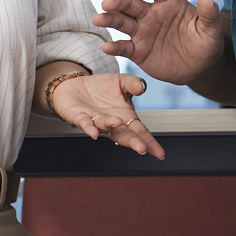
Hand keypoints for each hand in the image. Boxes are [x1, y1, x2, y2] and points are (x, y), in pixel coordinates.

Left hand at [49, 71, 164, 159]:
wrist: (75, 85)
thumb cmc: (100, 88)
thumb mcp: (121, 81)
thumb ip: (133, 83)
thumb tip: (142, 86)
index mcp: (126, 117)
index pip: (140, 132)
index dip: (150, 142)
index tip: (159, 153)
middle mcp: (111, 124)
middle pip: (124, 135)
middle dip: (133, 142)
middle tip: (142, 148)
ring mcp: (96, 122)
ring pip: (104, 127)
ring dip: (111, 126)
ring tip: (117, 123)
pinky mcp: (79, 117)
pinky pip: (85, 123)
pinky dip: (89, 128)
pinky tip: (93, 132)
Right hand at [94, 0, 231, 87]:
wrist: (200, 68)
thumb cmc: (206, 42)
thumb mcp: (211, 29)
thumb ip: (209, 14)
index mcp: (168, 2)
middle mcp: (151, 13)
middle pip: (130, 2)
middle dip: (118, 0)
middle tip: (107, 3)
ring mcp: (142, 31)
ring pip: (121, 22)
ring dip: (109, 19)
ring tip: (99, 18)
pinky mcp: (138, 51)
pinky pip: (123, 47)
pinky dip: (114, 47)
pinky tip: (107, 47)